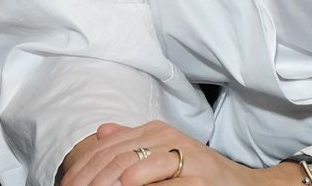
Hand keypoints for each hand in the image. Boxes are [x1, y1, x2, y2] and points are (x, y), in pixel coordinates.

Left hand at [60, 121, 303, 185]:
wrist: (244, 183)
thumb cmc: (199, 171)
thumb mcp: (164, 151)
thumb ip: (133, 140)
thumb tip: (101, 130)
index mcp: (153, 131)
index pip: (107, 147)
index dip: (83, 167)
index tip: (67, 184)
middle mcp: (167, 138)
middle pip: (115, 157)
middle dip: (90, 178)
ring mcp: (184, 156)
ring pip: (134, 167)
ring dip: (110, 182)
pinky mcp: (199, 177)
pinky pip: (166, 184)